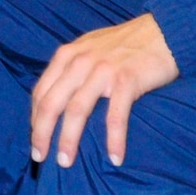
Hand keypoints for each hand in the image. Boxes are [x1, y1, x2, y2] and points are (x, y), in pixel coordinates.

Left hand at [29, 14, 179, 169]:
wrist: (161, 32)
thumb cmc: (124, 45)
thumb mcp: (88, 49)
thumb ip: (71, 69)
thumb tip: (56, 99)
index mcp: (67, 55)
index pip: (41, 92)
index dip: (34, 119)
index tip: (35, 140)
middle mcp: (79, 61)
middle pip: (52, 102)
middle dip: (42, 133)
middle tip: (39, 157)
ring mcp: (102, 70)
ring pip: (77, 110)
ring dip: (69, 139)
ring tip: (66, 162)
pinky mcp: (126, 80)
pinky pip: (115, 116)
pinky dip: (114, 139)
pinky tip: (115, 158)